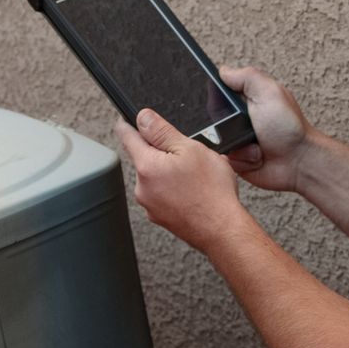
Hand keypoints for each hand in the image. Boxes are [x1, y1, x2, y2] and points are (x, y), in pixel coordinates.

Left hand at [113, 109, 252, 251]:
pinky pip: (162, 194)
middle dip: (161, 152)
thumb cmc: (211, 191)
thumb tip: (142, 117)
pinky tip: (193, 191)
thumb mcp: (190, 148)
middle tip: (187, 156)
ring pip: (155, 177)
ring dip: (169, 172)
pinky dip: (174, 189)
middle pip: (144, 158)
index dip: (128, 123)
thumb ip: (161, 131)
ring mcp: (150, 205)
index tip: (126, 120)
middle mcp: (142, 187)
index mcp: (146, 166)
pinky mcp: (159, 217)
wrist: (222, 230)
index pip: (127, 136)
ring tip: (195, 177)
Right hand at [218, 65, 315, 193]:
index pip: (217, 93)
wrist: (299, 162)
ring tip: (256, 145)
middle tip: (247, 127)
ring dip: (236, 146)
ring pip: (216, 142)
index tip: (227, 107)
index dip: (216, 98)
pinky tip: (257, 158)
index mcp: (246, 99)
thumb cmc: (290, 128)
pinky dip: (240, 160)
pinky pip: (225, 160)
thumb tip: (224, 71)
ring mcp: (238, 140)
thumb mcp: (269, 93)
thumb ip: (247, 77)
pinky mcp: (237, 160)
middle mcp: (239, 119)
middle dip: (225, 126)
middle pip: (211, 119)